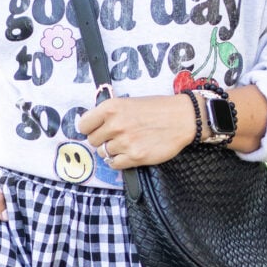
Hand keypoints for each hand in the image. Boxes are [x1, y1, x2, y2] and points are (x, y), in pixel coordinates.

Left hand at [76, 92, 197, 168]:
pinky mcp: (135, 157)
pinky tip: (129, 153)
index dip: (89, 129)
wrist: (182, 118)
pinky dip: (119, 161)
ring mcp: (125, 142)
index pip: (83, 125)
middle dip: (102, 140)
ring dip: (112, 151)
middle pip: (93, 141)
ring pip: (104, 153)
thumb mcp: (129, 102)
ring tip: (126, 144)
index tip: (95, 130)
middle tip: (115, 137)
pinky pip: (114, 164)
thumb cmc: (158, 108)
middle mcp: (115, 125)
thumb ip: (110, 114)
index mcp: (111, 108)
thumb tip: (93, 126)